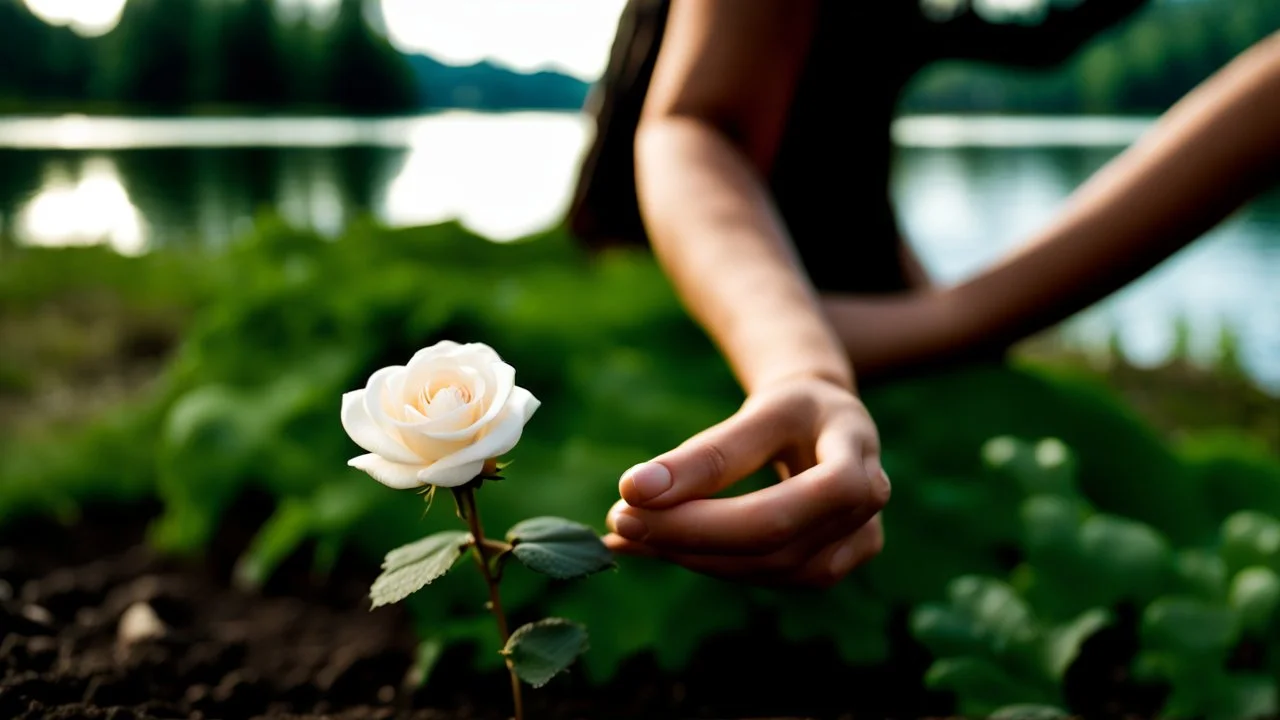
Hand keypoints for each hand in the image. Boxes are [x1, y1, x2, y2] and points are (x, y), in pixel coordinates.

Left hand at [603, 375, 890, 586]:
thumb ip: (709, 453)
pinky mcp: (828, 567)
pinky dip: (706, 561)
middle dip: (687, 536)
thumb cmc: (798, 410)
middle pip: (770, 543)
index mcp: (857, 462)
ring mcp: (854, 548)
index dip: (706, 518)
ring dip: (690, 555)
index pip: (783, 510)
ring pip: (763, 569)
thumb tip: (635, 489)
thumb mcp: (762, 411)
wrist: (829, 423)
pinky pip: (763, 575)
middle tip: (618, 520)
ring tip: (630, 532)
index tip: (630, 500)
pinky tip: (660, 544)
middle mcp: (866, 514)